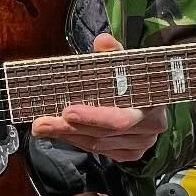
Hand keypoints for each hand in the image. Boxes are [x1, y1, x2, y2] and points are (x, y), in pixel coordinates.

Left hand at [30, 34, 166, 162]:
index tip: (67, 111)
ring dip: (68, 135)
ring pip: (97, 144)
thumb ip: (114, 52)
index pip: (120, 118)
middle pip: (103, 134)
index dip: (93, 117)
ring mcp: (141, 145)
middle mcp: (150, 128)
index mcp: (152, 104)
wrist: (154, 98)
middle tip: (41, 123)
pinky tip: (61, 133)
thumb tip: (102, 41)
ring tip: (43, 127)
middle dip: (69, 128)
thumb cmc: (137, 78)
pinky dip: (77, 141)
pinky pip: (99, 151)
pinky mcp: (130, 154)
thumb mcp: (127, 62)